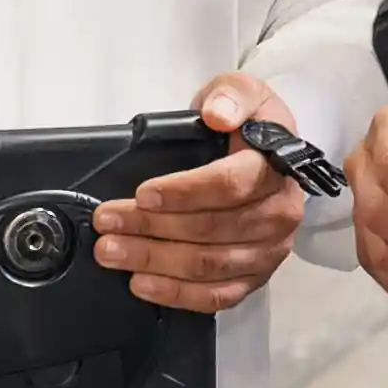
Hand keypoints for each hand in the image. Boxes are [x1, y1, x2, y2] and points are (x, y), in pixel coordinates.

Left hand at [94, 75, 310, 313]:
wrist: (270, 157)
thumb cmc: (250, 125)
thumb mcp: (243, 91)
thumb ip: (231, 94)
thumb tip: (218, 113)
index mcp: (276, 168)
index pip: (229, 185)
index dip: (183, 191)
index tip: (142, 193)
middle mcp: (279, 214)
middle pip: (210, 229)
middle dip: (150, 227)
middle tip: (107, 222)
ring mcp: (269, 251)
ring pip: (207, 265)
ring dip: (154, 261)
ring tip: (112, 251)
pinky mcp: (255, 276)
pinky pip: (216, 295)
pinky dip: (177, 293)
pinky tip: (142, 283)